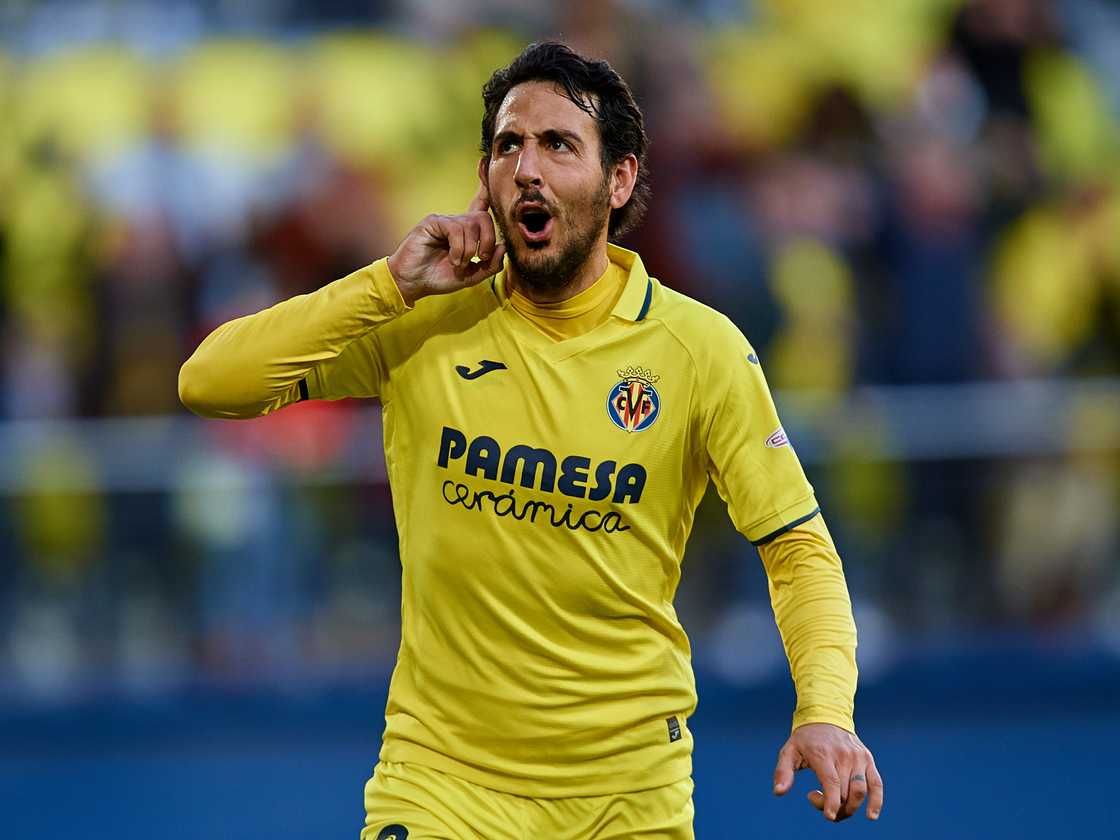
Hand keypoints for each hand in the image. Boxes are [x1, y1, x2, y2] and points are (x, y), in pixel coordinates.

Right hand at [386, 185, 506, 305]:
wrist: (413, 283)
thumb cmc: (439, 278)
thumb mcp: (471, 276)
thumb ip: (490, 265)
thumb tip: (503, 246)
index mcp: (467, 234)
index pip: (480, 208)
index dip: (487, 192)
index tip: (489, 172)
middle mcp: (457, 224)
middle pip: (483, 218)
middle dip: (488, 239)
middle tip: (481, 257)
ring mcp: (445, 221)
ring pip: (470, 224)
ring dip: (469, 250)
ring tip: (458, 263)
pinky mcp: (433, 222)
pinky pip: (456, 228)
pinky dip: (459, 247)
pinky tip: (453, 259)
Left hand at [773, 723, 882, 821]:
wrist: (826, 716)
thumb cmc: (805, 739)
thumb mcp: (789, 751)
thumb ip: (783, 772)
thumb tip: (778, 792)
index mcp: (823, 754)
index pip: (832, 782)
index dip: (831, 802)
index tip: (829, 816)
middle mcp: (843, 756)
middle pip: (844, 792)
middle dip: (833, 806)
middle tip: (816, 798)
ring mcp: (858, 758)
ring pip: (860, 791)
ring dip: (850, 807)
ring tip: (836, 806)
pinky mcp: (868, 759)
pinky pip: (876, 783)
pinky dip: (876, 801)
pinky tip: (871, 815)